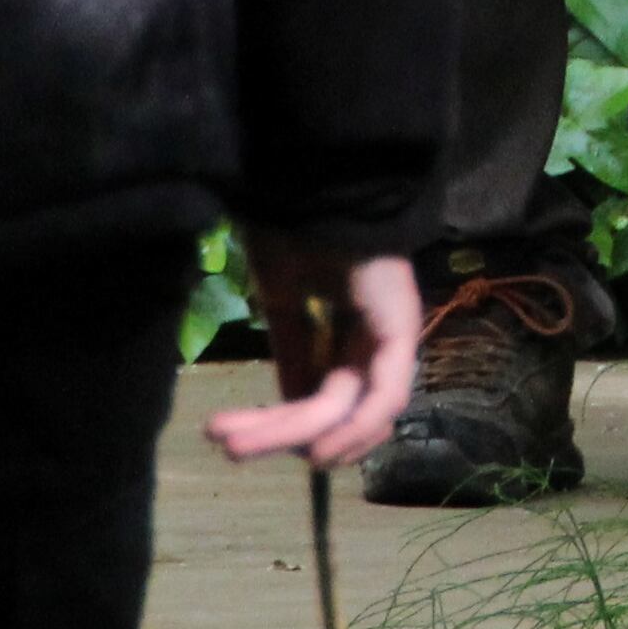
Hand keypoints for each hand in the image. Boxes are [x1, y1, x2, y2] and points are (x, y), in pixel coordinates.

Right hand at [208, 242, 426, 469]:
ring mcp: (392, 333)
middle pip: (333, 409)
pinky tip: (312, 448)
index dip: (281, 424)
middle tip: (225, 447)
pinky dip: (353, 428)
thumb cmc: (295, 223)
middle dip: (276, 433)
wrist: (312, 180)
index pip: (325, 396)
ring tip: (239, 444)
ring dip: (296, 434)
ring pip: (351, 410)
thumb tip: (288, 401)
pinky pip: (386, 397)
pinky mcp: (401, 329)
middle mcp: (375, 337)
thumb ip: (292, 349)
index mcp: (349, 328)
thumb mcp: (283, 297)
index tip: (228, 434)